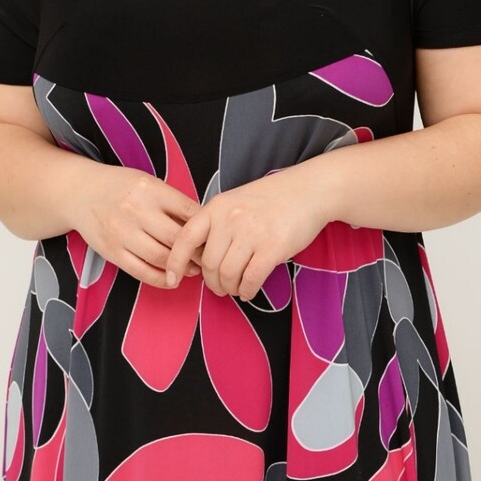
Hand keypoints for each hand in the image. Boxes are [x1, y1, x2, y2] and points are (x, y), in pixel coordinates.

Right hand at [70, 166, 204, 285]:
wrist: (80, 193)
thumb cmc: (121, 187)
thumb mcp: (148, 183)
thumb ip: (172, 201)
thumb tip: (204, 225)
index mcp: (150, 189)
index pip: (188, 211)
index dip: (205, 228)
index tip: (215, 237)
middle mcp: (136, 210)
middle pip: (177, 238)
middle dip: (198, 252)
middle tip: (210, 258)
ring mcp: (122, 233)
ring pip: (161, 257)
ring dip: (182, 267)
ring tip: (194, 269)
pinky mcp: (112, 251)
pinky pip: (141, 271)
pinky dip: (160, 279)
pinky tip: (172, 279)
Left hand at [164, 164, 331, 301]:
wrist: (309, 190)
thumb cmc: (272, 199)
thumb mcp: (235, 202)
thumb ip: (217, 224)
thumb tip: (199, 258)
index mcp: (216, 207)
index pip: (184, 238)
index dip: (174, 263)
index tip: (172, 279)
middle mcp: (230, 219)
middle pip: (208, 264)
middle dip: (212, 282)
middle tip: (220, 287)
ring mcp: (251, 233)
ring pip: (228, 275)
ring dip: (230, 288)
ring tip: (236, 288)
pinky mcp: (272, 247)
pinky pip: (250, 279)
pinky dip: (247, 291)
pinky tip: (249, 290)